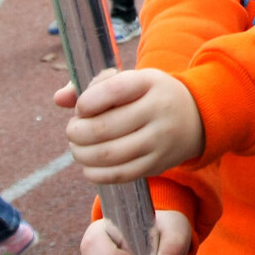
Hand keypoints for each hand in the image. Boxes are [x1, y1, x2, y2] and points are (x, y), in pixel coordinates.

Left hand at [61, 69, 204, 183]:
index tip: (80, 107)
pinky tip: (88, 166)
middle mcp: (157, 111)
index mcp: (149, 82)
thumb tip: (58, 98)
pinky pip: (120, 174)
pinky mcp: (157, 165)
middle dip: (77, 132)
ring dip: (82, 154)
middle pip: (105, 127)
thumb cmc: (150, 95)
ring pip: (109, 154)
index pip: (114, 90)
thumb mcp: (131, 80)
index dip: (87, 101)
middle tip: (72, 130)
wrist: (196, 118)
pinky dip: (96, 173)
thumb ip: (93, 85)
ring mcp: (158, 141)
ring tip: (77, 148)